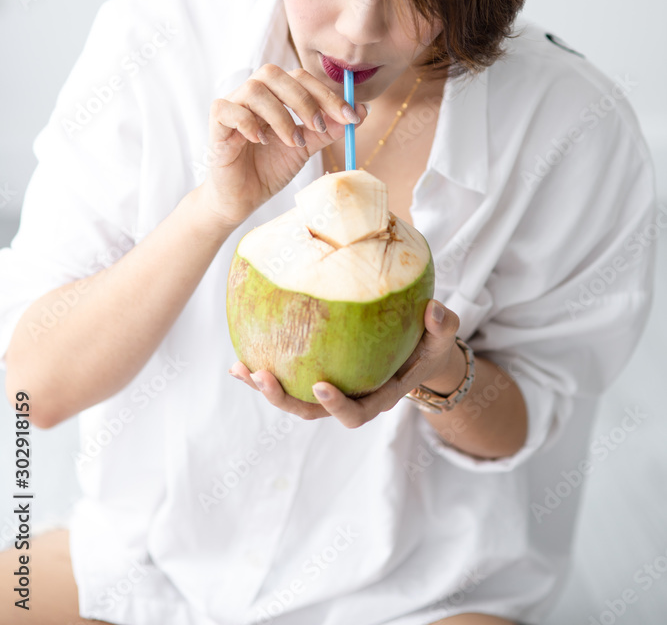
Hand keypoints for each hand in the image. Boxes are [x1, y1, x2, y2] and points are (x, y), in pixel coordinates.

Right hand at [198, 63, 368, 229]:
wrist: (241, 198)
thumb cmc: (269, 168)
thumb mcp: (306, 147)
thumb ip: (329, 129)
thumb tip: (361, 110)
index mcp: (275, 95)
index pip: (301, 78)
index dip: (327, 94)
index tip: (351, 116)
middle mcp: (253, 94)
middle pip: (275, 74)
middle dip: (304, 99)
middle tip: (319, 128)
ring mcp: (232, 106)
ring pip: (254, 90)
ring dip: (280, 116)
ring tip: (292, 143)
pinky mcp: (216, 124)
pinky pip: (228, 109)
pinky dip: (248, 122)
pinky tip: (262, 141)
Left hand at [228, 299, 460, 426]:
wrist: (417, 348)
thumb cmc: (429, 343)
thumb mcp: (442, 336)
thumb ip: (442, 326)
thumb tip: (435, 310)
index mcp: (378, 397)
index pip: (355, 413)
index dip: (336, 406)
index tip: (319, 386)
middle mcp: (349, 397)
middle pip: (312, 412)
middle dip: (284, 400)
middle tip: (262, 377)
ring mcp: (329, 387)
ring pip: (292, 398)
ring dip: (264, 387)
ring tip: (240, 369)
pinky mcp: (313, 373)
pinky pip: (286, 375)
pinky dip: (261, 369)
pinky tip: (239, 355)